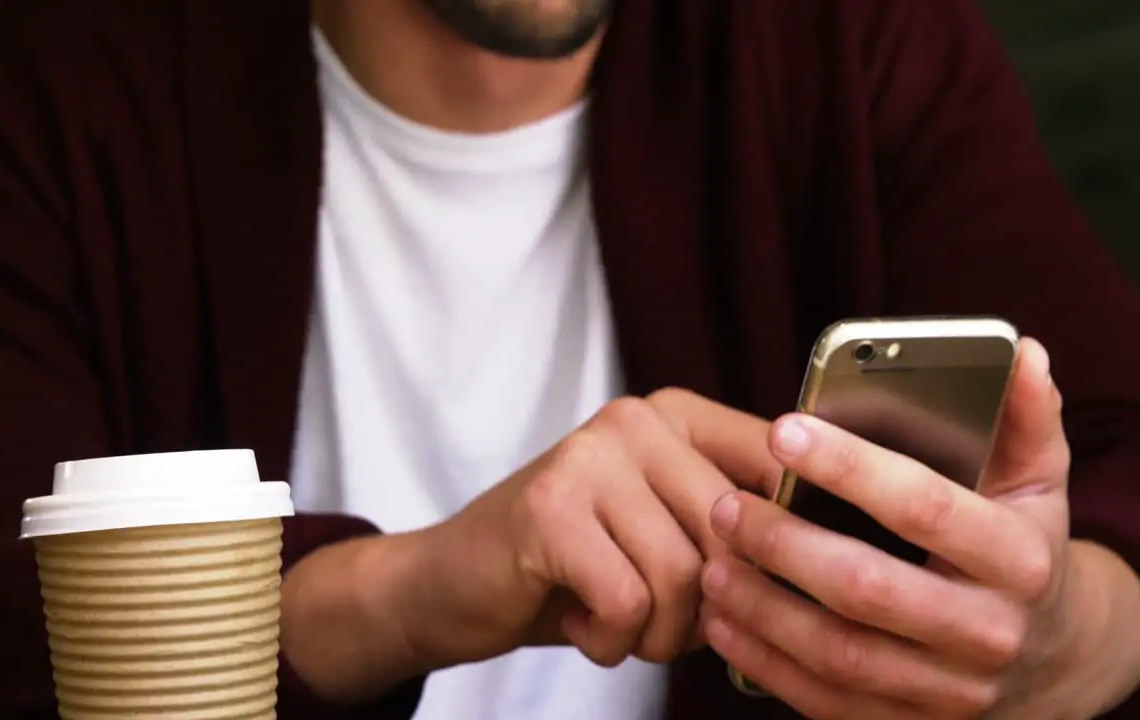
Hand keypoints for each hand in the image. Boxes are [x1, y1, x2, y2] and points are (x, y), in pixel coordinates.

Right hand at [407, 389, 777, 669]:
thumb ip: (728, 529)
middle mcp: (636, 421)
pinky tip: (583, 626)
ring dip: (657, 633)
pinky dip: (612, 642)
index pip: (778, 466)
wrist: (454, 583)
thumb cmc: (573, 568)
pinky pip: (627, 602)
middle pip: (732, 536)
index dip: (789, 541)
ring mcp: (589, 457)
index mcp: (677, 416)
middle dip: (709, 609)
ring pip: (682, 575)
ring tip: (617, 625)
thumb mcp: (661, 533)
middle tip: (663, 624)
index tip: (765, 588)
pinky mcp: (549, 508)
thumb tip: (816, 563)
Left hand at [699, 338, 1108, 718]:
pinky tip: (722, 623)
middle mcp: (988, 631)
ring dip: (763, 609)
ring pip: (839, 653)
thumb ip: (1025, 418)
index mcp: (1017, 560)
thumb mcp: (1038, 484)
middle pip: (867, 587)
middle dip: (784, 544)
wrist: (1053, 659)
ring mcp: (950, 690)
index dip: (851, 468)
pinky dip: (766, 664)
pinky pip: (828, 702)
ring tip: (712, 563)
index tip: (783, 431)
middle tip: (725, 506)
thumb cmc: (1023, 550)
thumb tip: (1021, 352)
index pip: (924, 506)